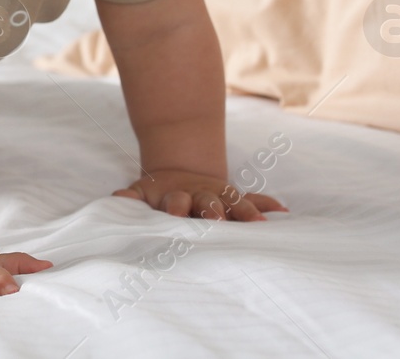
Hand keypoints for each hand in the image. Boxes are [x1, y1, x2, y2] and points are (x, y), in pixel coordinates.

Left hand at [114, 169, 286, 221]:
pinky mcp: (235, 200)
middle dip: (212, 210)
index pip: (176, 202)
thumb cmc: (158, 196)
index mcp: (177, 198)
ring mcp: (220, 197)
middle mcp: (201, 196)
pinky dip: (267, 205)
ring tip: (259, 223)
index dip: (175, 206)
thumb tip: (117, 197)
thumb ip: (132, 197)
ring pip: (234, 202)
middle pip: (208, 202)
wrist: (177, 176)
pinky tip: (283, 212)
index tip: (175, 214)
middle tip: (217, 219)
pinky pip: (254, 200)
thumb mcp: (143, 193)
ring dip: (245, 212)